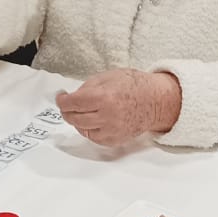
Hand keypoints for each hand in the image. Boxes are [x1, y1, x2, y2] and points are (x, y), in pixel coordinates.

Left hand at [55, 69, 181, 146]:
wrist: (156, 101)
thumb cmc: (135, 86)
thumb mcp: (109, 76)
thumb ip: (88, 86)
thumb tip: (71, 96)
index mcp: (104, 97)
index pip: (72, 103)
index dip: (62, 100)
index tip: (61, 97)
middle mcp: (107, 116)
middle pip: (74, 118)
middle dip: (67, 111)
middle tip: (68, 105)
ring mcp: (111, 130)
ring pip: (81, 129)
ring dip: (77, 120)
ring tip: (82, 111)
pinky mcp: (115, 140)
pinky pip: (93, 138)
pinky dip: (89, 130)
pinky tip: (93, 120)